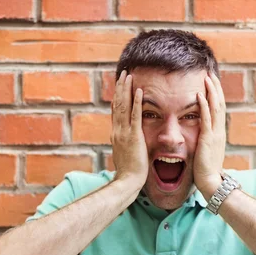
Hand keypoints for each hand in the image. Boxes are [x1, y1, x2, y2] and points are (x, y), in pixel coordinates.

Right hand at [111, 70, 148, 191]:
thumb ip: (126, 144)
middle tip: (123, 73)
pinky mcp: (133, 137)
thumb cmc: (129, 171)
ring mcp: (124, 133)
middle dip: (120, 88)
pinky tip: (139, 91)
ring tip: (129, 76)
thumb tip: (127, 140)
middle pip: (117, 104)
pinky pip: (135, 116)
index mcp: (116, 134)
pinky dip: (137, 102)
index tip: (120, 85)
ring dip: (127, 90)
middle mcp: (117, 130)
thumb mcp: (125, 153)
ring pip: (124, 106)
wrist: (127, 181)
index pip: (116, 111)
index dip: (118, 96)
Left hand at [194, 72, 226, 196]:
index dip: (216, 94)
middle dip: (216, 87)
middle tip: (211, 72)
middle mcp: (219, 130)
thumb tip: (202, 136)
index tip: (212, 82)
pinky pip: (206, 118)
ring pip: (215, 107)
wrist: (211, 182)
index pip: (218, 108)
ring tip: (207, 77)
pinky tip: (199, 94)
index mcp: (218, 133)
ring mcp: (214, 134)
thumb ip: (205, 141)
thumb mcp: (207, 151)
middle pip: (220, 103)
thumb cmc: (206, 171)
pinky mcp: (207, 139)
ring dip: (211, 91)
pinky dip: (203, 105)